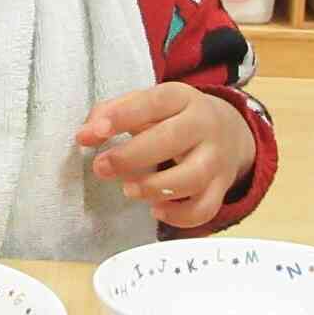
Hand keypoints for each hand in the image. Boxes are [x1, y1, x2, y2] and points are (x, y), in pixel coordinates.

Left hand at [78, 83, 254, 230]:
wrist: (230, 131)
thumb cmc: (173, 118)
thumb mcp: (147, 104)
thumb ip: (111, 113)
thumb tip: (84, 136)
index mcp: (182, 98)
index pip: (153, 102)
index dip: (122, 116)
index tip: (94, 132)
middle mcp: (204, 126)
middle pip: (172, 140)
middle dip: (131, 157)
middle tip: (101, 167)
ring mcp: (216, 158)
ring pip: (192, 177)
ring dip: (155, 187)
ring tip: (128, 189)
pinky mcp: (221, 187)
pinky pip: (204, 208)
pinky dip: (179, 216)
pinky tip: (156, 210)